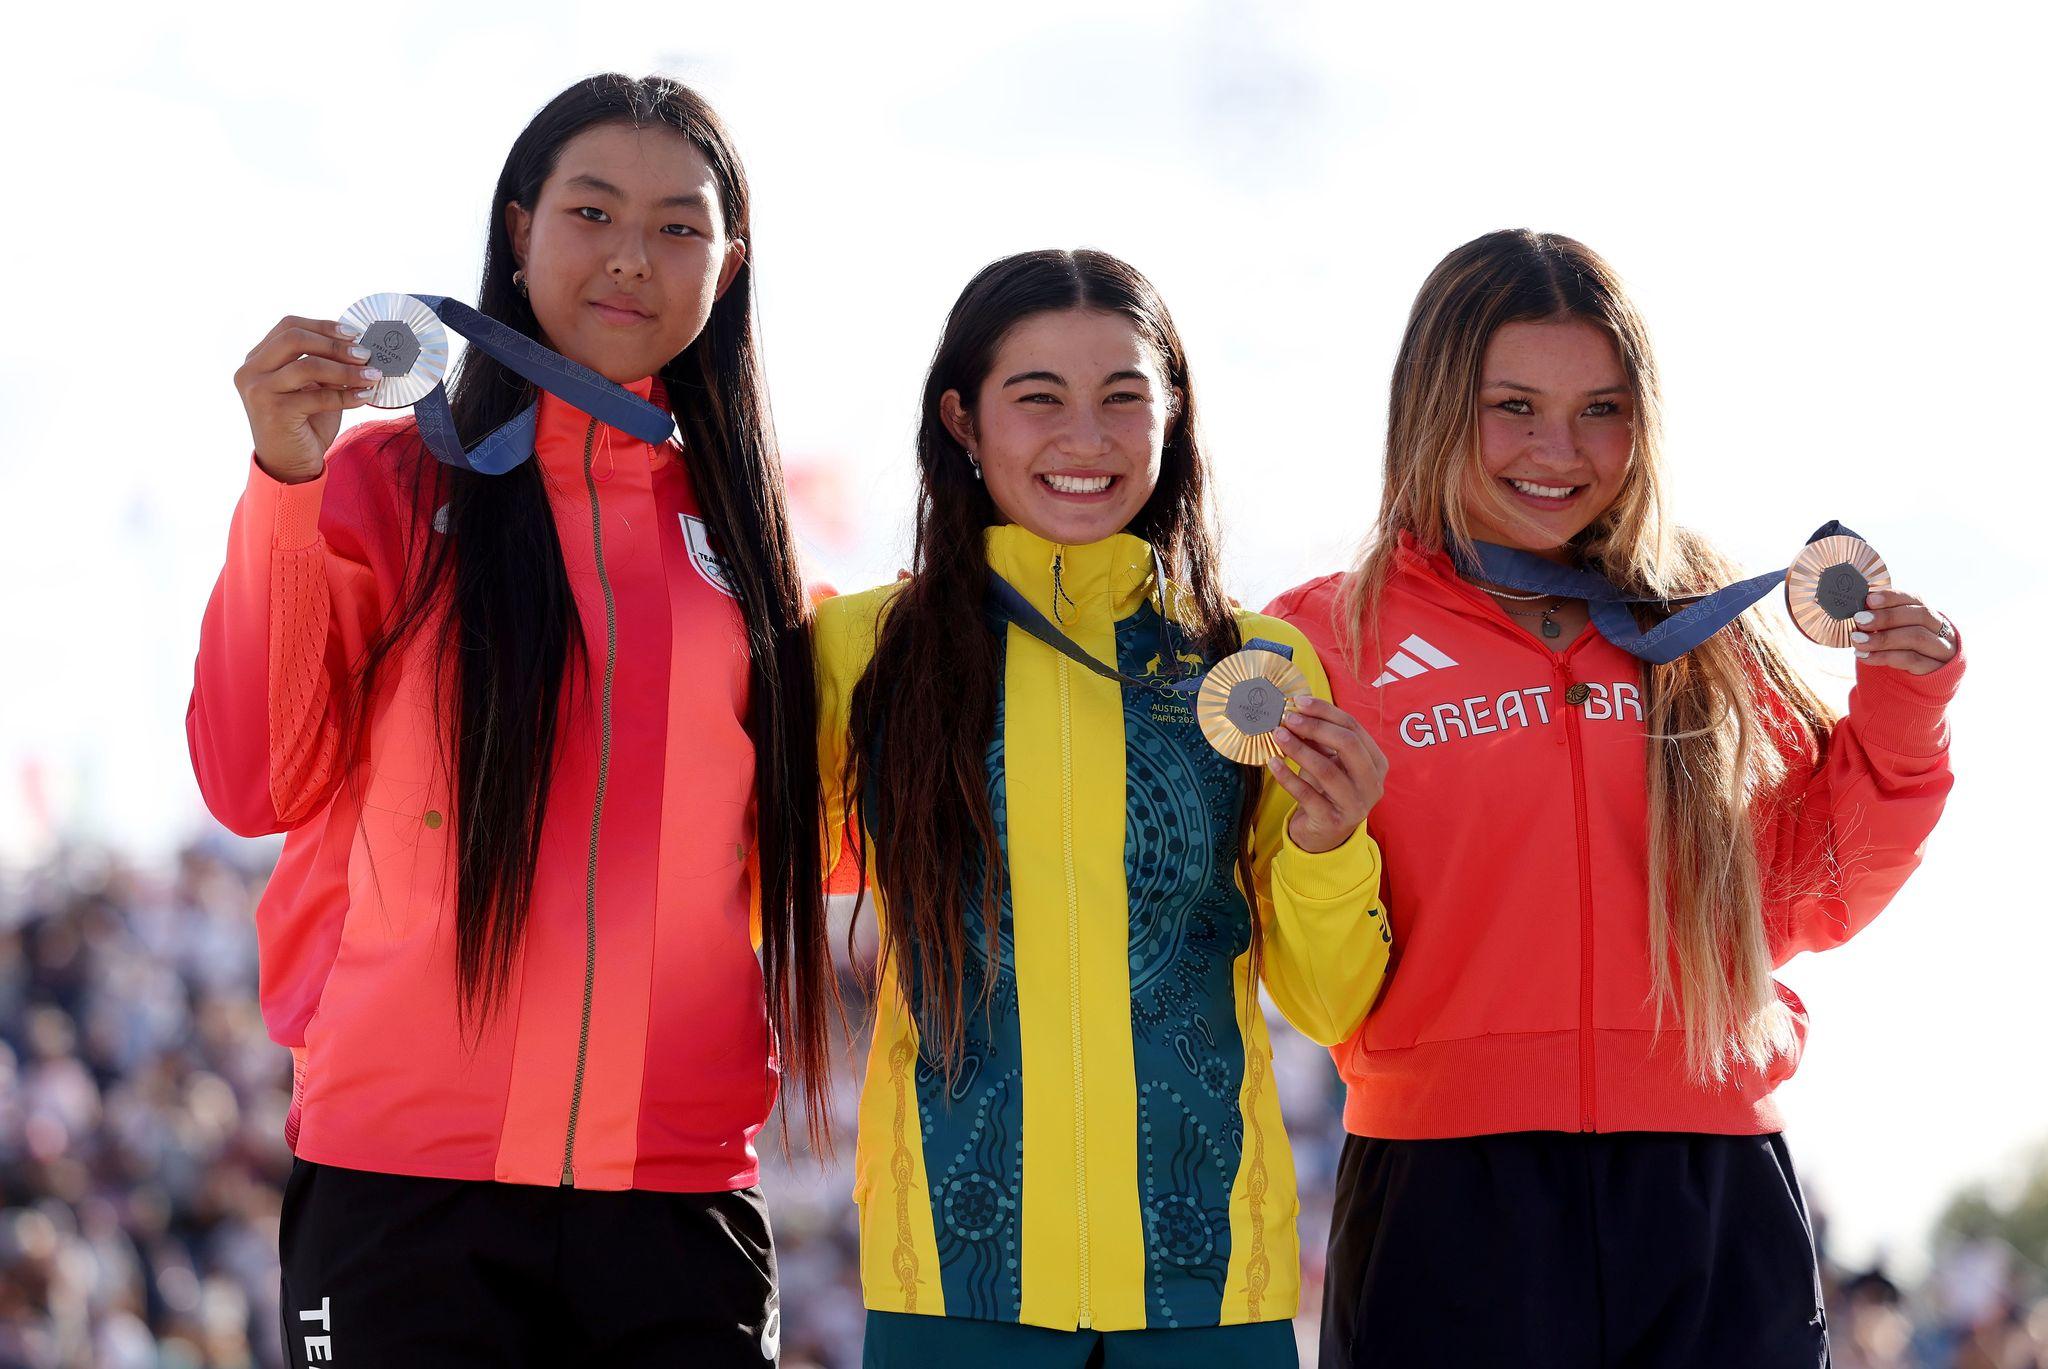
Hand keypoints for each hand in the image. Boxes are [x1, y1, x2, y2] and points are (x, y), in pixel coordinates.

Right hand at [234, 316, 381, 483]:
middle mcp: (251, 371)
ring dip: (346, 370)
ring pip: (307, 366)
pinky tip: (365, 396)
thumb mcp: (313, 387)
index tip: (353, 334)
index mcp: (257, 359)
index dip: (323, 326)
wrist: (290, 465)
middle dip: (335, 345)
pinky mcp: (273, 411)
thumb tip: (358, 347)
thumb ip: (324, 364)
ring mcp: (258, 390)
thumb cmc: (304, 423)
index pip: (288, 326)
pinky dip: (346, 395)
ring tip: (372, 376)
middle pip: (295, 339)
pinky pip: (318, 396)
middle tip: (365, 355)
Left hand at [1266, 696, 1387, 853]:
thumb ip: (1321, 738)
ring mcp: (1355, 804)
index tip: (1299, 702)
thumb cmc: (1328, 790)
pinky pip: (1306, 795)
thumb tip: (1297, 710)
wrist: (1324, 835)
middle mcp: (1372, 784)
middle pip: (1347, 744)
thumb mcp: (1330, 761)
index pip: (1354, 728)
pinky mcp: (1333, 821)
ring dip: (1298, 749)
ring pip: (1326, 770)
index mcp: (1377, 762)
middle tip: (1287, 718)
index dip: (1325, 711)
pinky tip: (1272, 762)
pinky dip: (1286, 777)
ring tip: (1277, 735)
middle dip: (1315, 727)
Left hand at [1851, 588, 1957, 675]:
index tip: (1869, 599)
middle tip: (1860, 620)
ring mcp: (1943, 650)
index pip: (1916, 599)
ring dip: (1883, 638)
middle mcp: (1943, 630)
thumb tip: (1858, 609)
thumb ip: (1880, 621)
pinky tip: (1864, 656)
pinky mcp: (1937, 670)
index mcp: (1930, 615)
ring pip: (1917, 638)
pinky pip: (1911, 660)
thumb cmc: (1899, 653)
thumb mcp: (1892, 634)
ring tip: (1858, 641)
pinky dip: (1884, 657)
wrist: (1915, 686)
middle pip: (1920, 616)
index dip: (1893, 597)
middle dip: (1887, 617)